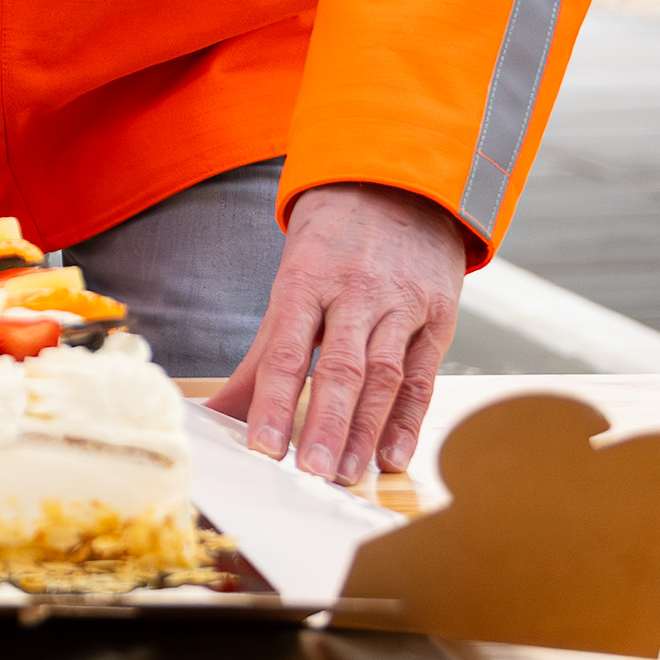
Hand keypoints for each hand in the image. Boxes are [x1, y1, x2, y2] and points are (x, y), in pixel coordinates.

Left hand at [205, 182, 468, 483]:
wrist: (400, 184)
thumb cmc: (333, 241)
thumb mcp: (291, 281)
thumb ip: (263, 355)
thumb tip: (219, 411)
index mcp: (308, 280)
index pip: (288, 351)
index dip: (276, 402)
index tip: (264, 447)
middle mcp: (358, 293)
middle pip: (342, 369)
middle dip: (326, 426)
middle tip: (311, 474)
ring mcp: (403, 304)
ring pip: (385, 376)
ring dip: (366, 432)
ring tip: (344, 475)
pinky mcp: (440, 316)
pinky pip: (424, 375)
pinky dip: (409, 419)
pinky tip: (393, 456)